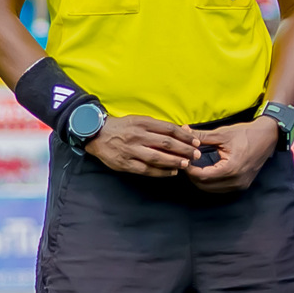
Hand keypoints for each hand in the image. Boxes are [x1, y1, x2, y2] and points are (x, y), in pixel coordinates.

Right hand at [84, 115, 200, 177]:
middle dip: (184, 149)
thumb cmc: (122, 127)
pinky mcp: (125, 164)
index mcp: (142, 123)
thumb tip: (181, 131)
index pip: (169, 129)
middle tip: (196, 155)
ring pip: (157, 157)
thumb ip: (158, 127)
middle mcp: (138, 136)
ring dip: (174, 161)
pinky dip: (160, 172)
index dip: (185, 136)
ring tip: (186, 164)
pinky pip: (146, 170)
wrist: (97, 135)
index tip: (196, 141)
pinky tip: (171, 172)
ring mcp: (131, 151)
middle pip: (166, 144)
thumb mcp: (139, 120)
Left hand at [184, 116, 279, 192]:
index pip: (202, 176)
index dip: (190, 170)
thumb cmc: (246, 134)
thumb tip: (184, 132)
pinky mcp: (242, 185)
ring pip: (212, 189)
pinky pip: (221, 189)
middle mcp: (236, 181)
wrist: (267, 137)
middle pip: (205, 186)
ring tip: (194, 167)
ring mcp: (240, 185)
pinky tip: (205, 172)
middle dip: (193, 176)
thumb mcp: (222, 134)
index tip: (184, 160)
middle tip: (186, 163)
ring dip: (201, 181)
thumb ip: (202, 136)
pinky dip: (210, 183)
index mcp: (231, 169)